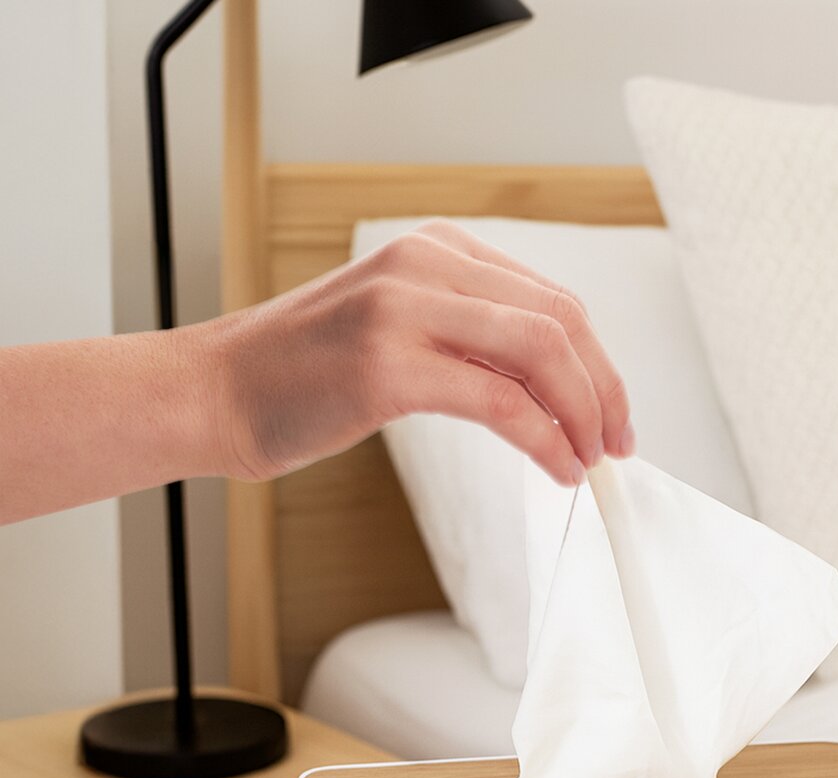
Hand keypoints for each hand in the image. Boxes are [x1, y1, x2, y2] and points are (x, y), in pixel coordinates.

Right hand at [212, 220, 634, 485]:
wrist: (219, 393)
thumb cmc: (309, 374)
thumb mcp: (403, 330)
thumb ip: (474, 339)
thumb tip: (560, 391)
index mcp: (436, 249)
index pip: (552, 300)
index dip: (600, 364)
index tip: (615, 415)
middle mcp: (425, 263)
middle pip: (561, 321)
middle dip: (605, 390)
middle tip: (618, 446)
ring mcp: (404, 309)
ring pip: (540, 353)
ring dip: (583, 415)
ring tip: (591, 463)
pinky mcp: (386, 365)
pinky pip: (500, 403)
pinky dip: (544, 441)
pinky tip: (559, 470)